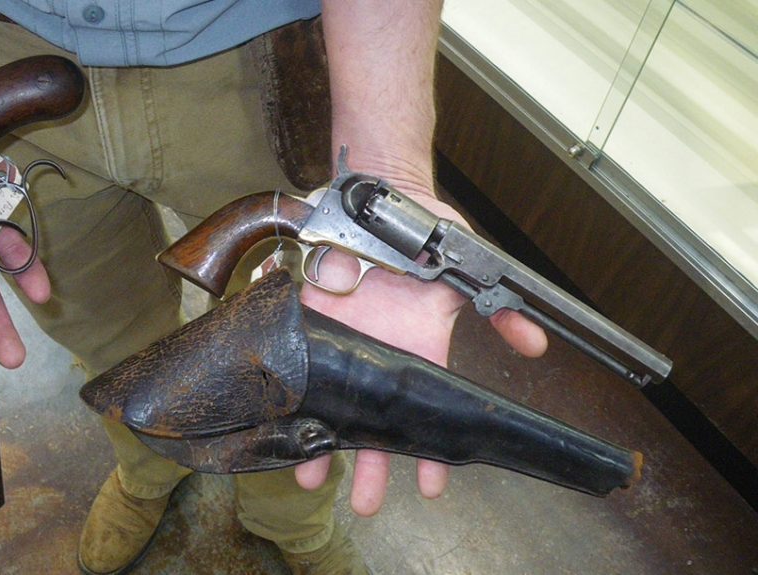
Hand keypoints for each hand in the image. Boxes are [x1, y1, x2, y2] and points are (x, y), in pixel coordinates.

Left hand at [295, 193, 548, 515]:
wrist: (383, 194)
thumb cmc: (425, 230)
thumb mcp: (468, 267)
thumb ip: (501, 309)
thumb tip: (536, 344)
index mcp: (415, 347)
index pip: (424, 408)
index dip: (426, 451)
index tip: (430, 489)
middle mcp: (376, 352)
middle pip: (373, 420)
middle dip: (371, 464)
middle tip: (366, 505)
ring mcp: (339, 337)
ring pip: (330, 401)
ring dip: (323, 441)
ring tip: (314, 479)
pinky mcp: (306, 315)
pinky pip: (293, 355)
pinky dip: (285, 384)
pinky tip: (278, 421)